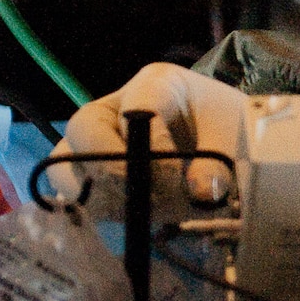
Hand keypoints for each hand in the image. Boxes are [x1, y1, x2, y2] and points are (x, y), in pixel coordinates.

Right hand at [48, 63, 246, 210]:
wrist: (224, 147)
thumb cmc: (228, 131)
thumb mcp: (231, 140)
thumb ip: (219, 165)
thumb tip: (202, 194)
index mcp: (157, 83)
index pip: (137, 107)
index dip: (151, 146)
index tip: (176, 176)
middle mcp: (115, 106)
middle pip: (83, 129)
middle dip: (114, 171)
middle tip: (152, 199)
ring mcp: (94, 140)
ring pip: (68, 167)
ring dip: (109, 197)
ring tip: (156, 210)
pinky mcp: (87, 174)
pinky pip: (76, 196)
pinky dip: (106, 212)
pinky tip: (143, 217)